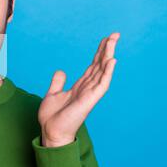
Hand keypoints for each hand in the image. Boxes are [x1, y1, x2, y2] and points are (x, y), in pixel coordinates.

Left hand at [38, 32, 119, 146]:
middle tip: (115, 35)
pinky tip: (111, 61)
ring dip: (108, 56)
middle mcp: (87, 88)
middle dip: (107, 50)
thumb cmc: (52, 117)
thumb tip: (61, 71)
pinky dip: (107, 73)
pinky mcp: (89, 100)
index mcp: (80, 86)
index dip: (99, 53)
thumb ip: (58, 82)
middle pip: (100, 65)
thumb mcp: (53, 94)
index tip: (105, 39)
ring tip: (113, 41)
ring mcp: (90, 94)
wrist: (51, 131)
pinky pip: (101, 85)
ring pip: (102, 71)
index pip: (92, 66)